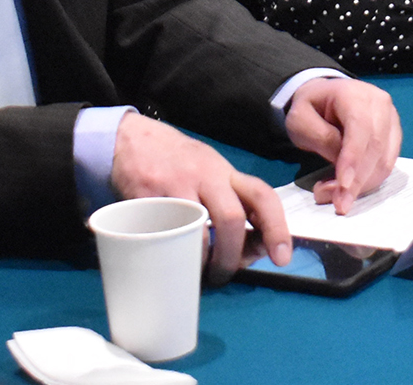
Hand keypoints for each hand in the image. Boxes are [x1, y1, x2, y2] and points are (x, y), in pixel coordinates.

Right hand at [109, 112, 288, 279]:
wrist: (131, 138)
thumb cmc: (178, 162)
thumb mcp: (209, 172)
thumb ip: (231, 202)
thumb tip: (255, 247)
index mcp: (225, 172)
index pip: (261, 196)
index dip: (277, 228)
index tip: (281, 258)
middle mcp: (205, 176)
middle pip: (231, 219)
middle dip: (232, 256)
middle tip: (223, 274)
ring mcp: (175, 186)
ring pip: (198, 232)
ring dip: (202, 262)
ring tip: (197, 275)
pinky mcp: (146, 198)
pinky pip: (164, 235)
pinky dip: (171, 255)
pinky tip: (171, 261)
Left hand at [284, 78, 400, 215]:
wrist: (323, 98)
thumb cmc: (310, 109)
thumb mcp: (301, 120)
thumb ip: (322, 139)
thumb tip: (344, 165)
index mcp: (354, 93)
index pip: (360, 128)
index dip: (353, 159)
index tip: (342, 187)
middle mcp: (380, 103)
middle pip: (376, 147)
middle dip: (357, 180)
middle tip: (337, 203)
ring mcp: (390, 119)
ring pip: (385, 160)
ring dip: (363, 185)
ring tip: (338, 197)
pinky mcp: (393, 136)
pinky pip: (387, 164)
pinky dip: (370, 181)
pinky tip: (350, 188)